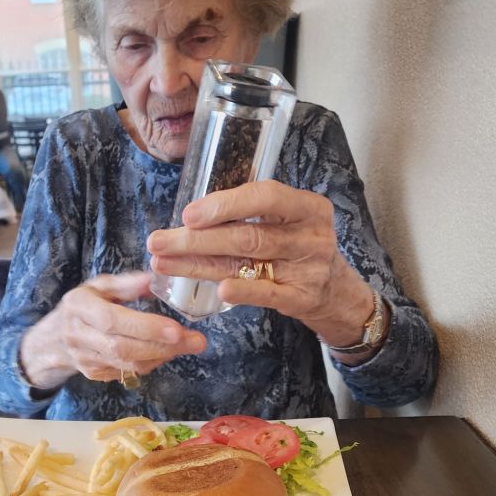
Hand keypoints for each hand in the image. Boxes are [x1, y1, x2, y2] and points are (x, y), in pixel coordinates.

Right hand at [19, 272, 206, 390]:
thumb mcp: (100, 285)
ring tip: (191, 344)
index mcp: (78, 306)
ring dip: (163, 356)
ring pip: (128, 364)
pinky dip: (153, 362)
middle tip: (196, 340)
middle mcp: (78, 335)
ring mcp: (85, 358)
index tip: (177, 328)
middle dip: (163, 346)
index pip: (113, 320)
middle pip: (123, 347)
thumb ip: (128, 283)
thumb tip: (156, 277)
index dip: (146, 327)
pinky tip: (169, 350)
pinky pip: (129, 372)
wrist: (55, 337)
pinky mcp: (95, 374)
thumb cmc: (85, 304)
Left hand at [147, 180, 374, 346]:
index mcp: (307, 206)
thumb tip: (191, 216)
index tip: (187, 215)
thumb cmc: (299, 248)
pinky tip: (217, 289)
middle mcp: (311, 235)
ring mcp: (308, 269)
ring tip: (163, 263)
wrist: (337, 292)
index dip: (224, 205)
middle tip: (158, 242)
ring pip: (246, 263)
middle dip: (196, 239)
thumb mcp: (288, 222)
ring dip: (199, 263)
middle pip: (246, 234)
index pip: (265, 197)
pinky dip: (242, 291)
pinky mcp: (302, 299)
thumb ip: (252, 215)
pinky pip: (267, 294)